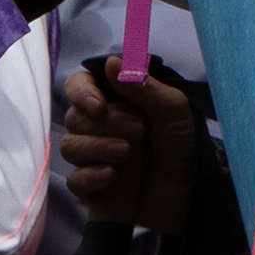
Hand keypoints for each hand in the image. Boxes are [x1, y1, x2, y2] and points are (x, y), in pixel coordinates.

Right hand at [61, 64, 195, 232]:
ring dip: (98, 148)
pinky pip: (73, 179)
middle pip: (74, 116)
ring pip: (69, 146)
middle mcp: (100, 125)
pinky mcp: (89, 184)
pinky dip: (91, 177)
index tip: (98, 106)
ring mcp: (92, 155)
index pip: (80, 84)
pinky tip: (112, 176)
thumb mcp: (172, 111)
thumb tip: (113, 62)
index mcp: (117, 100)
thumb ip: (144, 88)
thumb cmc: (180, 145)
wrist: (185, 192)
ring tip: (127, 153)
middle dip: (105, 124)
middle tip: (138, 131)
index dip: (82, 92)